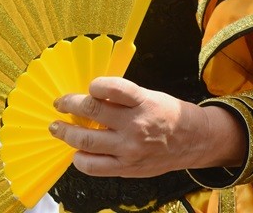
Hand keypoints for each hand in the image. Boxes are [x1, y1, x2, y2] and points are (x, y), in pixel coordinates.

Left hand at [49, 76, 228, 176]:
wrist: (194, 141)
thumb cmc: (170, 115)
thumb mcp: (153, 97)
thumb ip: (125, 99)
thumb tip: (93, 96)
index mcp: (144, 102)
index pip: (113, 88)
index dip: (95, 85)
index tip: (88, 87)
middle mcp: (136, 125)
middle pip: (92, 110)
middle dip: (70, 104)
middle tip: (61, 103)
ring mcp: (129, 148)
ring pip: (86, 140)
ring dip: (66, 132)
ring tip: (57, 128)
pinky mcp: (126, 168)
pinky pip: (92, 166)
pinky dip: (79, 158)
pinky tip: (77, 152)